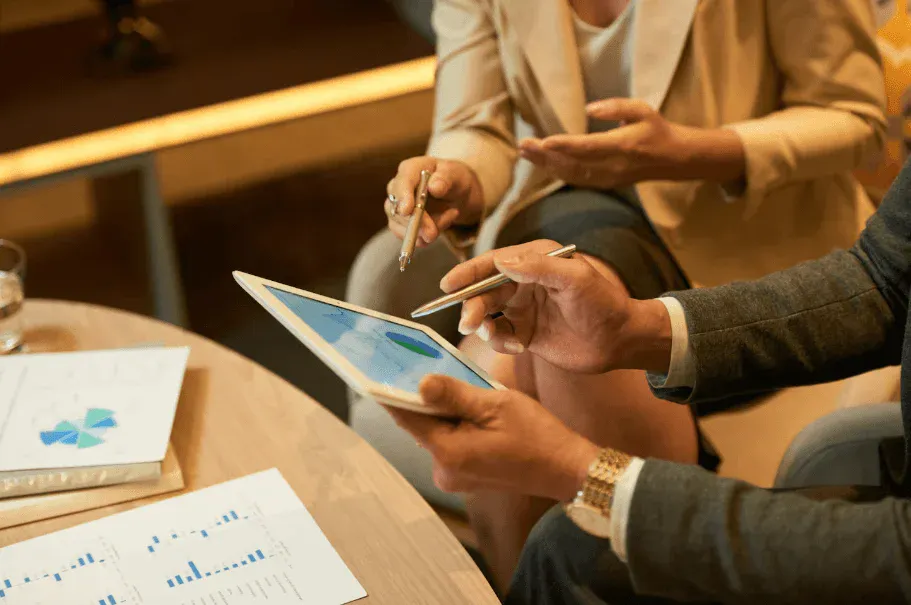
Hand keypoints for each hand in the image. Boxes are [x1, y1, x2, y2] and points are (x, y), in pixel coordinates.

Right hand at [384, 157, 484, 246]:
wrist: (458, 195)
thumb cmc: (455, 179)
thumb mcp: (456, 175)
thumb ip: (446, 179)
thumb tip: (434, 187)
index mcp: (410, 169)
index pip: (402, 182)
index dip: (403, 196)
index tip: (407, 211)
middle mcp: (398, 187)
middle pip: (397, 207)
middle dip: (415, 222)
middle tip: (433, 233)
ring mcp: (397, 207)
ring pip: (402, 225)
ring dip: (426, 230)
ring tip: (451, 215)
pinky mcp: (401, 224)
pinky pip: (409, 236)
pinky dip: (426, 237)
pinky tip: (444, 222)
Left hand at [386, 375, 600, 499]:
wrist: (566, 469)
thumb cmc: (537, 435)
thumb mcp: (495, 404)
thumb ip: (455, 394)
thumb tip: (420, 384)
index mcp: (449, 452)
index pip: (407, 418)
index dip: (390, 392)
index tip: (374, 371)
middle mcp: (445, 470)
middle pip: (421, 425)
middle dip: (423, 397)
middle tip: (418, 363)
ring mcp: (455, 476)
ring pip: (436, 432)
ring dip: (443, 410)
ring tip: (454, 383)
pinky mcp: (466, 476)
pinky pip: (451, 442)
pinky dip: (455, 423)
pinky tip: (469, 406)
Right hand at [442, 239, 672, 374]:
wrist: (620, 341)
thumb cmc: (604, 304)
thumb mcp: (575, 279)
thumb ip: (538, 267)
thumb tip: (501, 261)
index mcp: (535, 260)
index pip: (493, 263)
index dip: (468, 273)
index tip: (447, 285)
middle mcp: (525, 281)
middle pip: (484, 291)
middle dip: (472, 306)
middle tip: (468, 323)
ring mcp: (524, 308)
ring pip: (488, 314)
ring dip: (483, 325)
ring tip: (496, 336)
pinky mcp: (525, 333)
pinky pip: (500, 336)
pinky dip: (500, 342)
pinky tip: (518, 347)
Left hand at [518, 98, 743, 188]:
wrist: (673, 159)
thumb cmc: (656, 129)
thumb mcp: (642, 110)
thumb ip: (615, 107)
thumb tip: (589, 109)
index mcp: (622, 146)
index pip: (588, 147)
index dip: (564, 145)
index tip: (543, 141)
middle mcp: (612, 166)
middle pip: (573, 164)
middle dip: (545, 156)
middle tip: (523, 145)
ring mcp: (607, 178)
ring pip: (571, 175)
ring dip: (546, 165)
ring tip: (526, 153)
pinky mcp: (605, 183)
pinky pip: (577, 180)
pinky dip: (557, 172)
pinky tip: (542, 163)